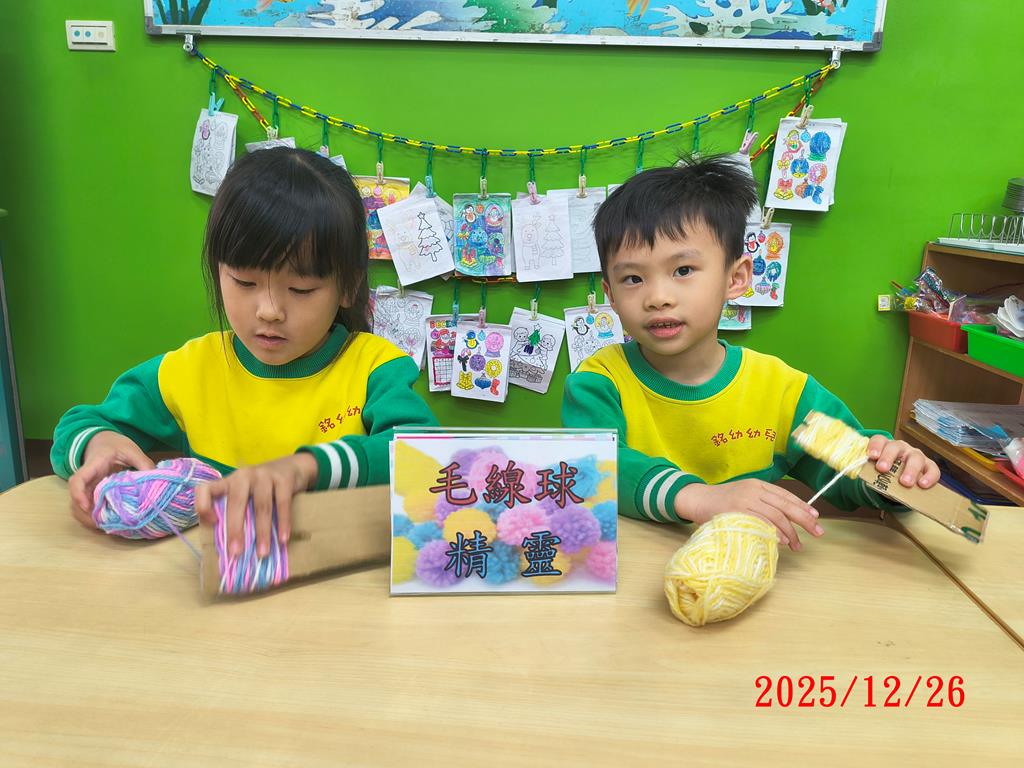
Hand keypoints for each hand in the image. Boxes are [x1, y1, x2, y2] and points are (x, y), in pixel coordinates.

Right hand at [68, 431, 154, 529]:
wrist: (104, 441)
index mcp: (93, 465)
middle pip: (75, 500)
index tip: (88, 507)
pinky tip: (108, 522)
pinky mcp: (91, 493)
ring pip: (79, 507)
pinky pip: (87, 508)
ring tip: (108, 526)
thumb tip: (156, 481)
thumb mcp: (132, 450)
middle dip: (86, 515)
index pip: (78, 480)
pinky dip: (94, 517)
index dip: (79, 494)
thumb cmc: (116, 445)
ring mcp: (87, 487)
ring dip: (89, 518)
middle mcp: (86, 479)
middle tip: (104, 524)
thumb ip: (143, 463)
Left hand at [194, 453, 317, 557]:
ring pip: (261, 506)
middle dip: (235, 530)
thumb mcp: (244, 496)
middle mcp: (243, 476)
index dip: (203, 506)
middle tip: (236, 553)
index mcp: (227, 482)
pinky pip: (282, 504)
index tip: (212, 523)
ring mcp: (264, 475)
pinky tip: (283, 538)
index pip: (205, 489)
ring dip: (262, 532)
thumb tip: (228, 545)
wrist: (290, 467)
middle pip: (236, 502)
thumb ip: (234, 513)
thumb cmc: (261, 489)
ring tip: (263, 553)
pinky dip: (283, 523)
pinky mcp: (283, 479)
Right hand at [675, 479, 822, 551]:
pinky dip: (773, 532)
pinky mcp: (736, 512)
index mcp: (758, 485)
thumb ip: (762, 504)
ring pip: (776, 516)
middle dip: (804, 520)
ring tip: (797, 545)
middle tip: (818, 532)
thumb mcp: (744, 496)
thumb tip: (786, 521)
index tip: (815, 518)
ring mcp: (745, 500)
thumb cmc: (721, 502)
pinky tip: (782, 540)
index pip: (786, 495)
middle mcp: (754, 490)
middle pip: (785, 505)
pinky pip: (760, 522)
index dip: (803, 506)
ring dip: (790, 532)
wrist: (697, 499)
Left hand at [866, 436, 940, 488]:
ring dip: (910, 470)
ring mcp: (916, 455)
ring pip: (915, 457)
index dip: (875, 446)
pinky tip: (922, 484)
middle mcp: (901, 448)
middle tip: (882, 469)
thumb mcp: (876, 474)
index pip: (879, 440)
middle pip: (895, 447)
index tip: (871, 456)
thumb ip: (871, 473)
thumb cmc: (886, 476)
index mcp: (885, 446)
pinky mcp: (929, 466)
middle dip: (888, 457)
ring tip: (905, 483)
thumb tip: (862, 478)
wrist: (899, 484)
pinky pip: (932, 469)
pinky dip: (929, 477)